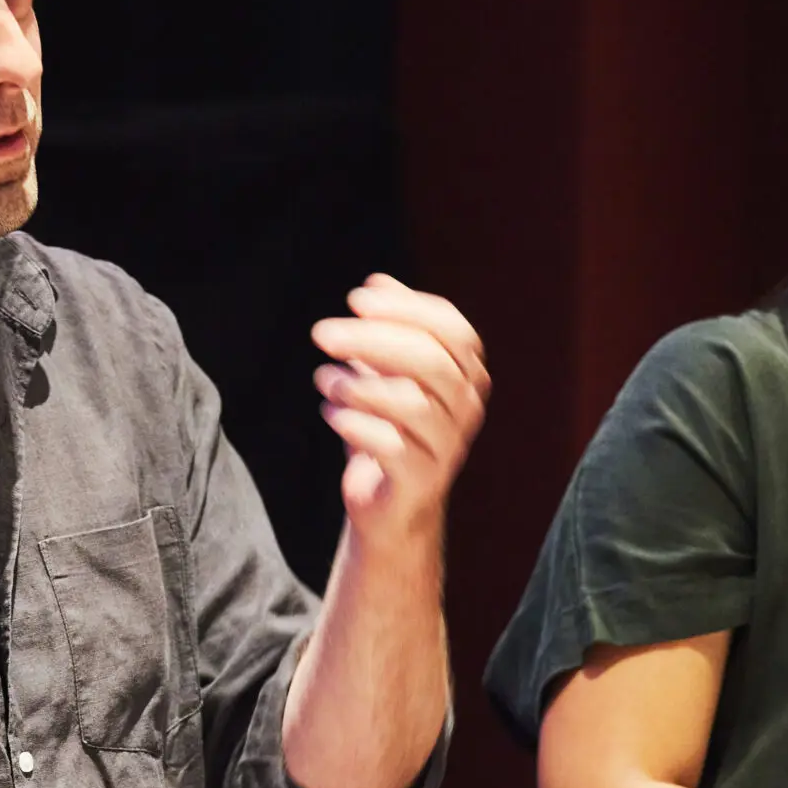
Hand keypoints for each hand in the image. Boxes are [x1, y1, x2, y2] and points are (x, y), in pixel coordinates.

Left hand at [309, 276, 488, 538]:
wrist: (391, 505)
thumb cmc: (388, 428)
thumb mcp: (386, 373)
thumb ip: (388, 328)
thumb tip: (377, 281)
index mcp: (466, 374)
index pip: (452, 328)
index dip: (405, 308)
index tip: (356, 298)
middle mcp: (466, 407)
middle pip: (430, 361)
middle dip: (372, 339)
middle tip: (321, 333)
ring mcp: (448, 446)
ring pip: (411, 403)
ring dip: (357, 384)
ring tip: (323, 378)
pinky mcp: (421, 480)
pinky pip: (391, 446)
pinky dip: (354, 424)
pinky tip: (330, 412)